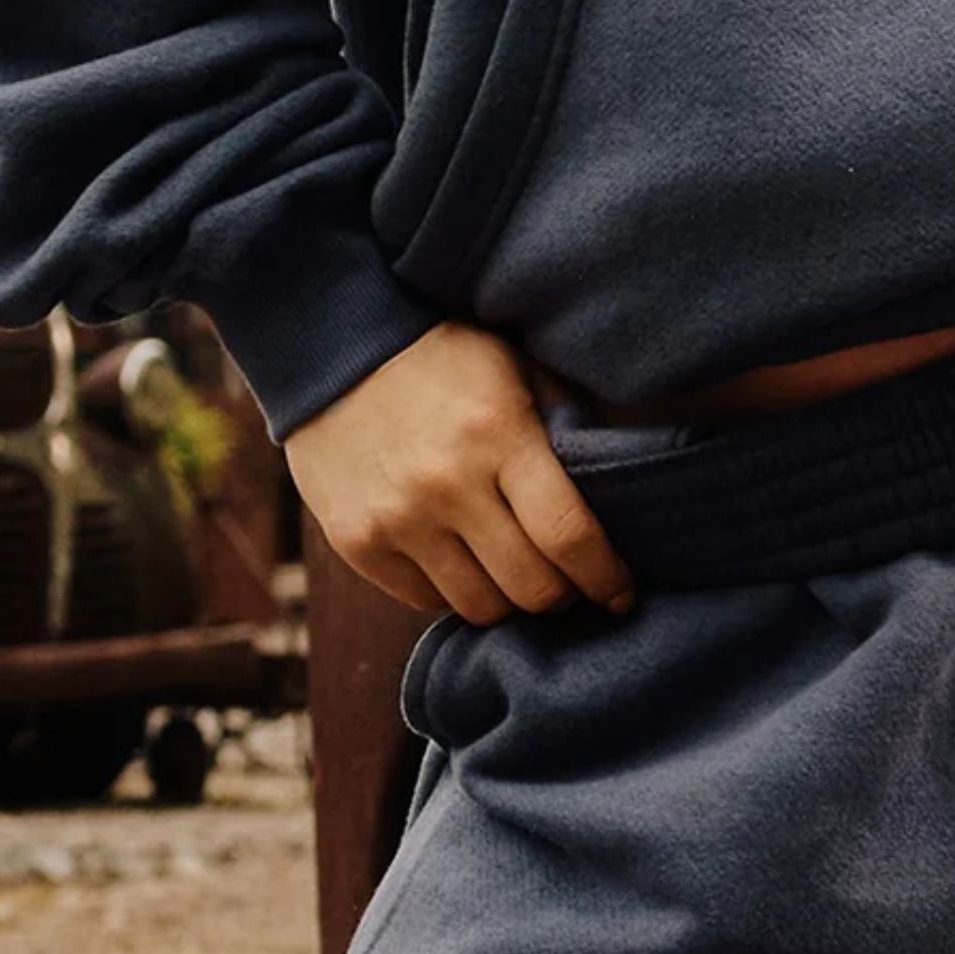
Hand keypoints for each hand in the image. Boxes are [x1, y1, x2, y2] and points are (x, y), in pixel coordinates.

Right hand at [284, 319, 639, 620]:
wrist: (333, 348)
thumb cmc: (444, 356)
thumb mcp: (517, 366)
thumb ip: (566, 422)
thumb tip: (621, 482)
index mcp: (499, 435)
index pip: (568, 535)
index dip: (605, 576)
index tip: (621, 593)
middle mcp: (447, 485)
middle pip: (529, 586)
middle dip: (562, 595)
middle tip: (570, 583)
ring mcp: (397, 519)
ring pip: (478, 606)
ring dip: (509, 599)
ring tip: (517, 575)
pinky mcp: (356, 542)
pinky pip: (424, 601)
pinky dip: (454, 591)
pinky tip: (465, 563)